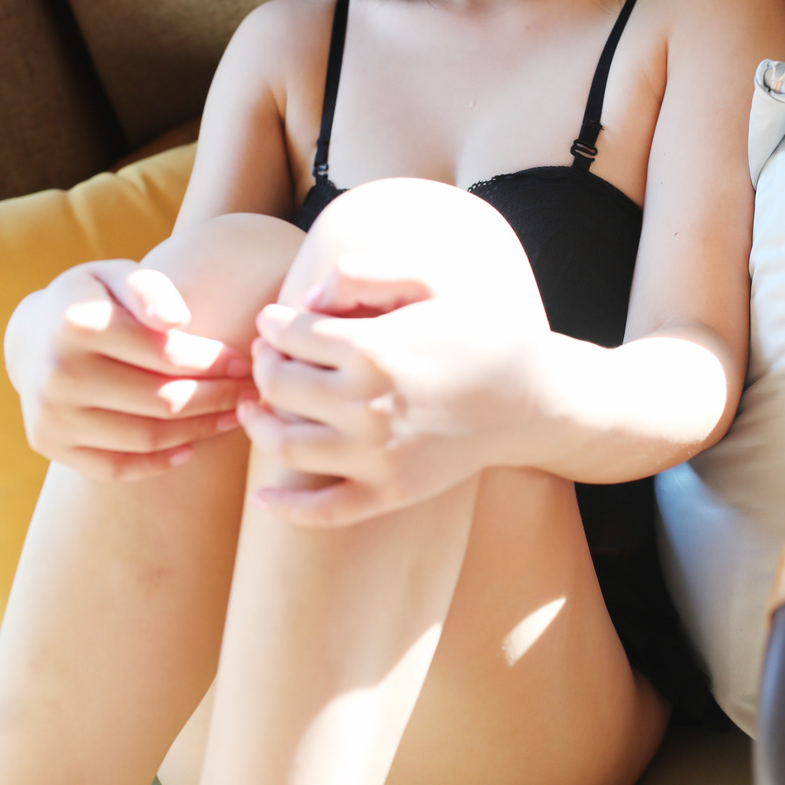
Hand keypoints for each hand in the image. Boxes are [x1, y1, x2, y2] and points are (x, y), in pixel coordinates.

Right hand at [5, 260, 257, 478]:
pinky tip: (191, 448)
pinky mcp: (48, 444)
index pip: (167, 354)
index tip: (243, 363)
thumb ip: (150, 289)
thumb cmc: (94, 301)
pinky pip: (115, 467)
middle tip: (251, 395)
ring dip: (200, 431)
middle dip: (217, 399)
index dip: (215, 363)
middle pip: (162, 399)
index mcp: (77, 322)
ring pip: (146, 437)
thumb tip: (176, 320)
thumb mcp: (118, 275)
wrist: (32, 336)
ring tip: (232, 418)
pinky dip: (158, 464)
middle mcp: (59, 373)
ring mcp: (50, 414)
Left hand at [236, 255, 552, 524]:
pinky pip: (324, 510)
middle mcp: (364, 405)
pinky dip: (285, 506)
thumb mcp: (432, 282)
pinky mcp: (389, 493)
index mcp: (370, 348)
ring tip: (252, 408)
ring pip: (285, 444)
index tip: (276, 321)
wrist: (531, 399)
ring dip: (257, 424)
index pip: (289, 334)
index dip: (273, 323)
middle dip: (263, 364)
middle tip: (266, 356)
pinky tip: (264, 493)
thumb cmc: (481, 334)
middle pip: (278, 384)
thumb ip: (368, 274)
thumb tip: (309, 296)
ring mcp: (374, 455)